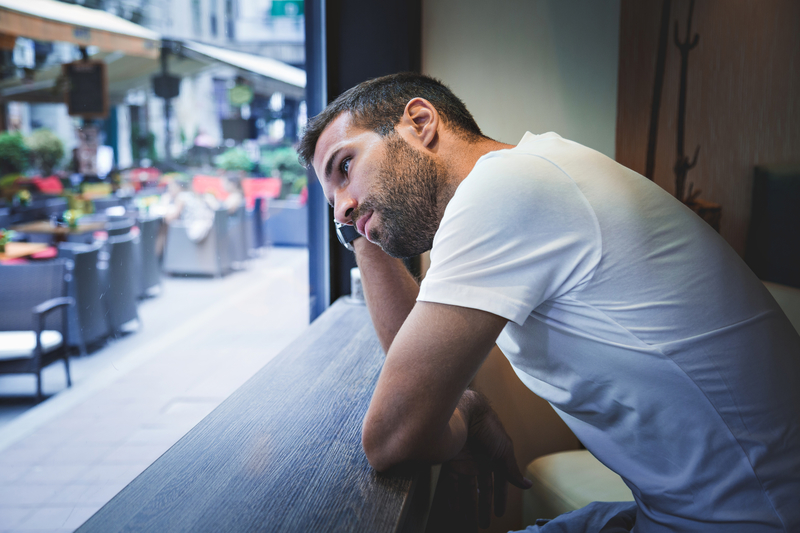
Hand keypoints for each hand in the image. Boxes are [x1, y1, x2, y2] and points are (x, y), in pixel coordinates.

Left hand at [428, 391, 531, 531]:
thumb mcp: (504, 451)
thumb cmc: (489, 427)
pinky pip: (451, 483)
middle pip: (482, 489)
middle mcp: (480, 462)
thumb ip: (512, 470)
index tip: (500, 514)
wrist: (465, 411)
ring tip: (468, 522)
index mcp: (495, 459)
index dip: (500, 499)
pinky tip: (453, 510)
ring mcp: (465, 462)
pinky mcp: (451, 462)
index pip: (499, 483)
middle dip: (482, 507)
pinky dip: (452, 497)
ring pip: (466, 489)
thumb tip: (528, 486)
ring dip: (467, 506)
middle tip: (483, 524)